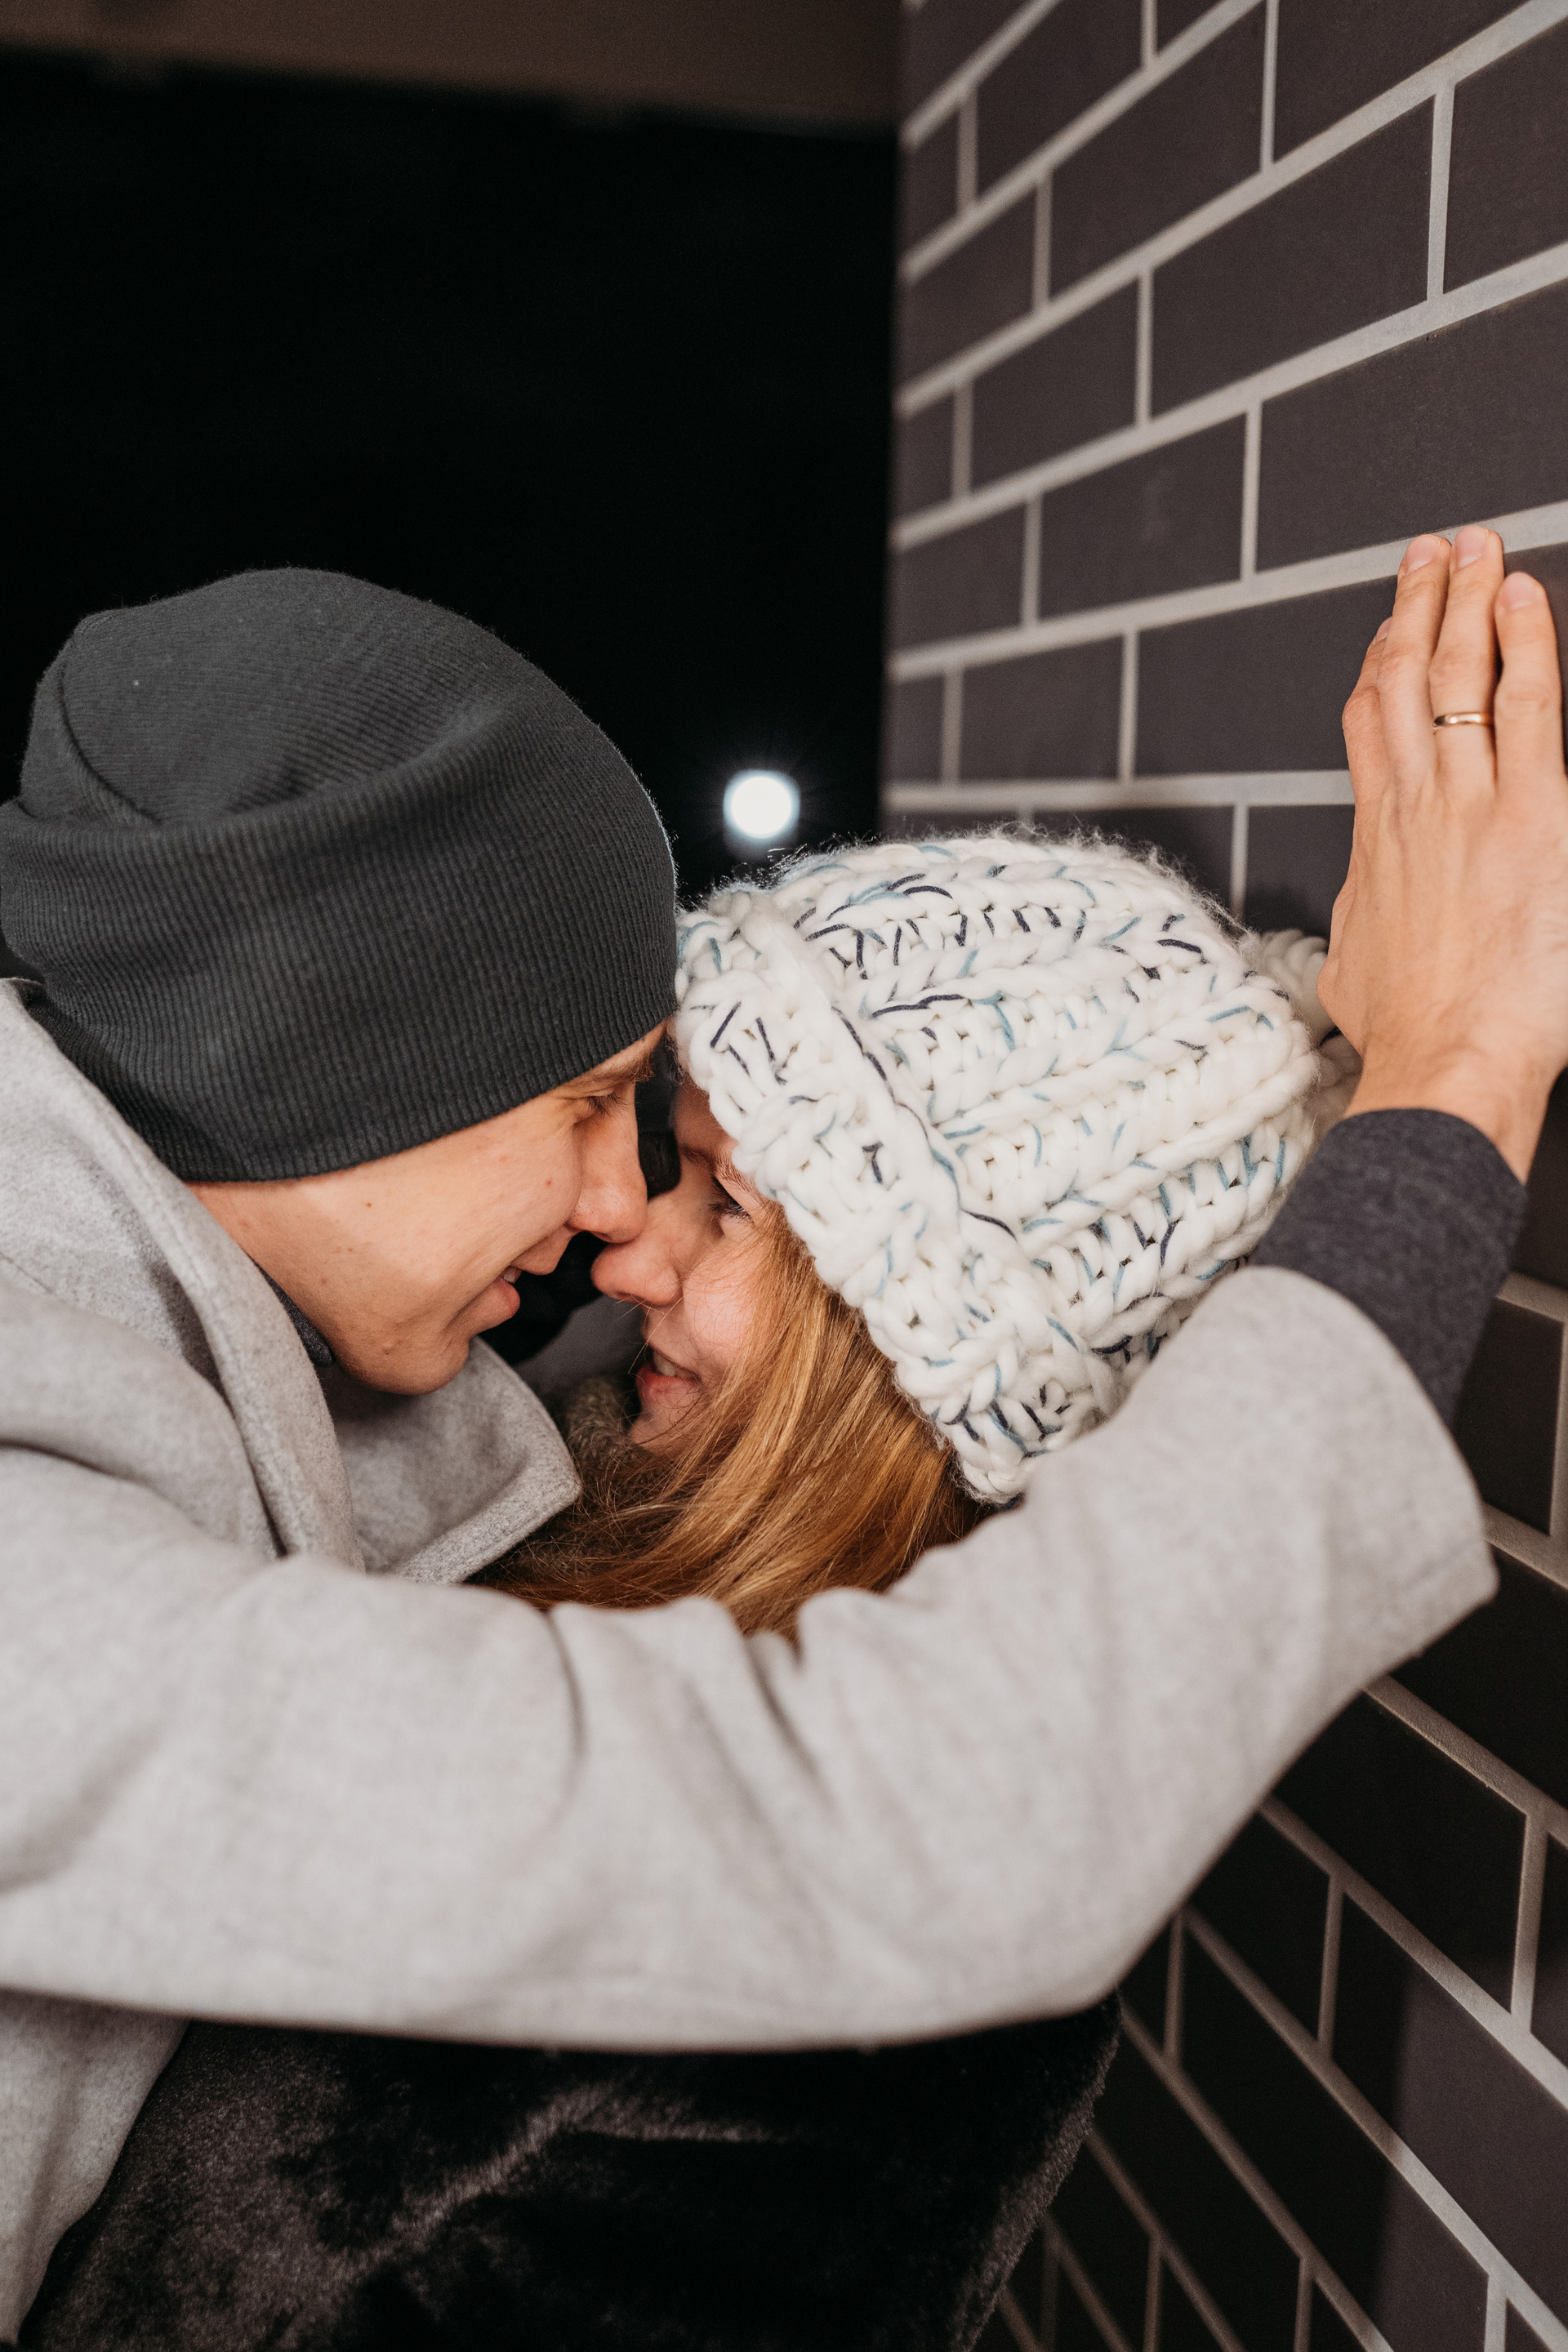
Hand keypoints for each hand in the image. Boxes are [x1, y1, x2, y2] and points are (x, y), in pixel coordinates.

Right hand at [1318, 526, 1567, 1180]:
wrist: (1446, 1063)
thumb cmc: (1408, 1036)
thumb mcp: (1355, 968)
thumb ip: (1363, 919)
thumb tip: (1362, 916)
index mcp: (1377, 838)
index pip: (1371, 720)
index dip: (1381, 658)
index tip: (1391, 624)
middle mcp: (1416, 806)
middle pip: (1409, 677)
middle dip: (1420, 604)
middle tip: (1434, 552)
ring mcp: (1472, 805)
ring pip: (1461, 675)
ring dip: (1467, 601)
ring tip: (1478, 550)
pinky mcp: (1535, 816)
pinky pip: (1528, 706)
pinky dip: (1524, 644)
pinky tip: (1523, 600)